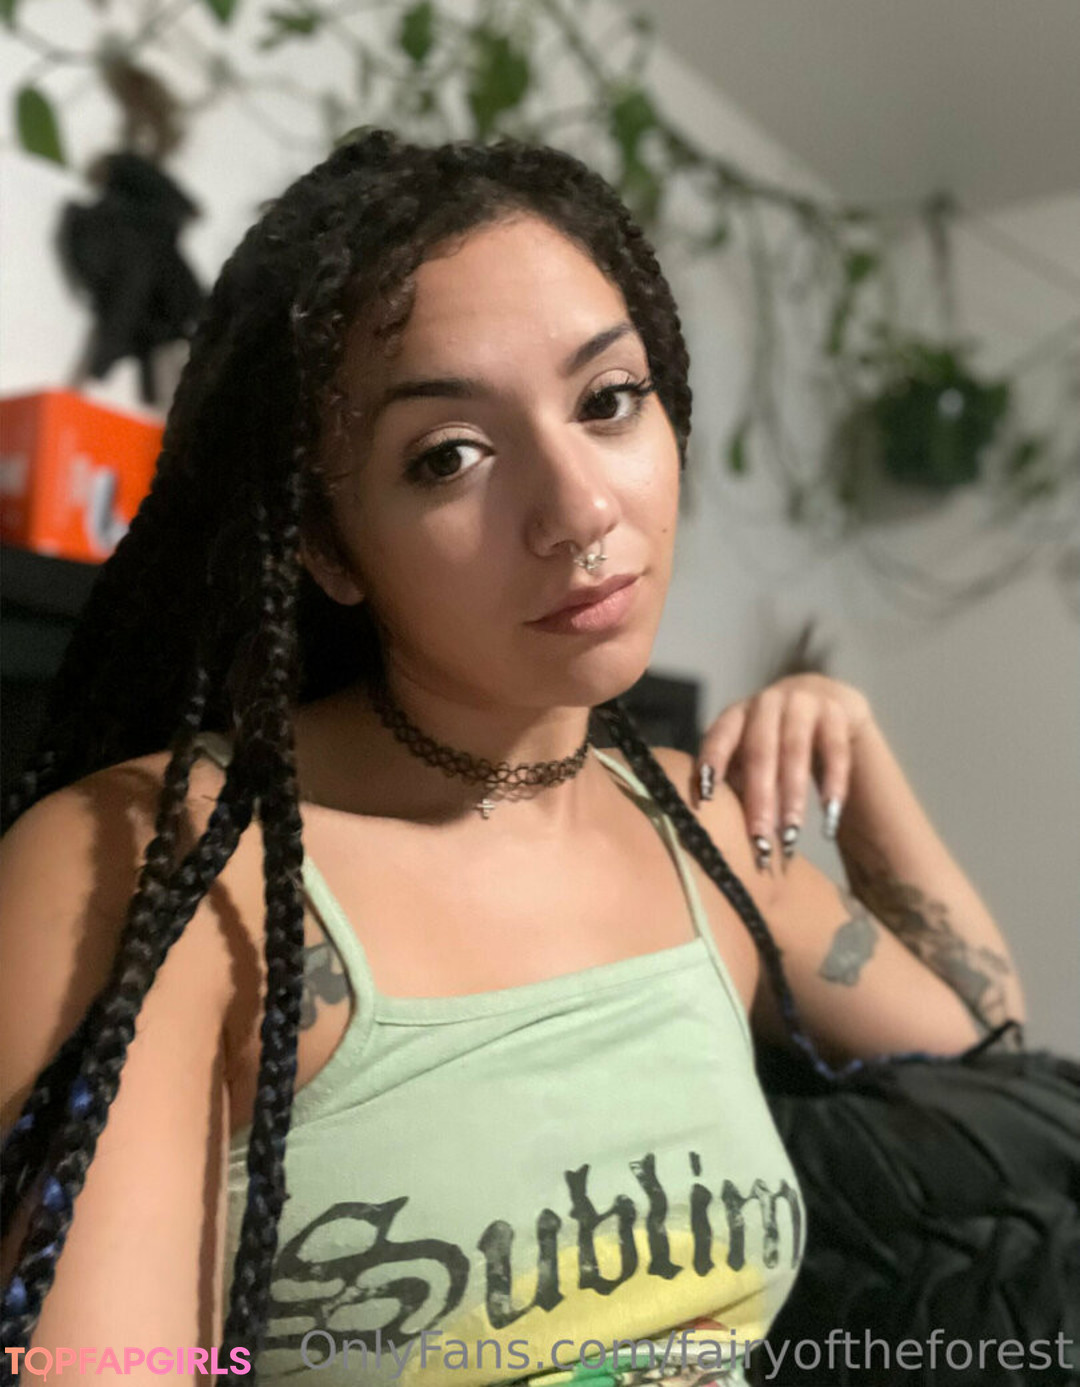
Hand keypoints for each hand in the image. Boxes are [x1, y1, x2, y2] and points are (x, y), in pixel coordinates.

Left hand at [694, 674, 874, 870]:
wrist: (825, 699)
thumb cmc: (776, 740)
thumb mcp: (752, 754)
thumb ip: (739, 784)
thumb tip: (727, 836)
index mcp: (737, 715)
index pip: (718, 737)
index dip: (711, 765)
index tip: (705, 800)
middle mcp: (767, 704)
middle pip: (759, 752)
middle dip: (758, 798)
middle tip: (759, 839)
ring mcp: (803, 703)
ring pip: (795, 751)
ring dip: (792, 796)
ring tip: (791, 835)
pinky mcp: (837, 711)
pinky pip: (835, 751)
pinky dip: (832, 784)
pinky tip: (829, 814)